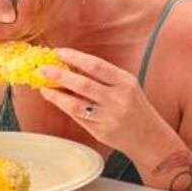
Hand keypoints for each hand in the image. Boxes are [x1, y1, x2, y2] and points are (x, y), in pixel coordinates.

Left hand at [35, 48, 169, 153]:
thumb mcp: (126, 86)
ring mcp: (109, 118)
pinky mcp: (101, 132)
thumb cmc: (135, 106)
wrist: (149, 137)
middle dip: (60, 75)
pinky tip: (55, 99)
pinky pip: (78, 117)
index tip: (59, 53)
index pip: (96, 66)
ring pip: (76, 104)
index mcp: (126, 83)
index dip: (75, 57)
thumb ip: (103, 77)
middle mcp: (118, 100)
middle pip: (83, 84)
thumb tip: (71, 65)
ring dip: (56, 95)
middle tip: (42, 69)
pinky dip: (64, 107)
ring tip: (43, 87)